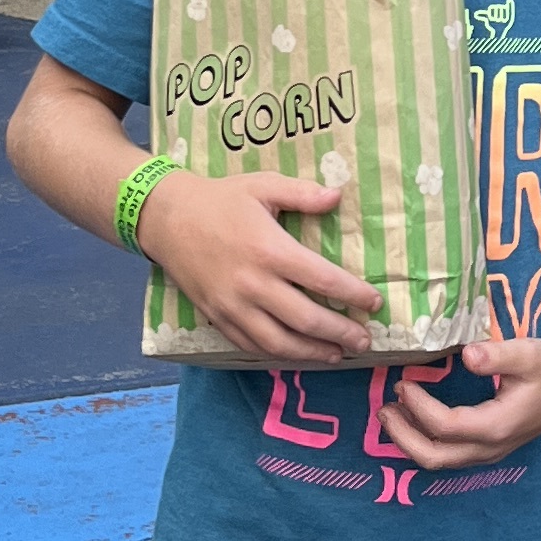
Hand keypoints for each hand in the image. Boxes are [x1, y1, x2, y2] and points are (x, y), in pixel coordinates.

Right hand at [132, 165, 379, 367]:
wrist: (166, 219)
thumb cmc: (220, 199)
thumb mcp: (263, 185)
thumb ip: (302, 193)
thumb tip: (338, 196)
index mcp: (271, 250)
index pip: (323, 280)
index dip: (353, 295)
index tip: (374, 302)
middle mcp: (253, 284)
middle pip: (306, 320)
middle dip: (340, 333)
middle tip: (364, 340)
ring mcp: (233, 306)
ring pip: (279, 342)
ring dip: (312, 353)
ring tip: (337, 355)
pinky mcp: (216, 318)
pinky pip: (251, 345)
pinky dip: (278, 354)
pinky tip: (296, 354)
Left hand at [372, 324, 540, 471]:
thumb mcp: (528, 352)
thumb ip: (497, 355)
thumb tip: (467, 354)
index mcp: (497, 425)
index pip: (444, 426)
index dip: (418, 406)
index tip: (404, 382)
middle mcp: (491, 447)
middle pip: (434, 458)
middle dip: (403, 437)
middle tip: (384, 408)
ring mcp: (490, 452)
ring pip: (440, 462)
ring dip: (410, 441)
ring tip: (392, 413)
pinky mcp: (489, 447)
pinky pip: (450, 455)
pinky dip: (426, 441)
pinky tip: (415, 419)